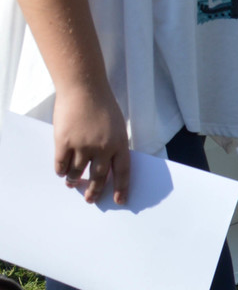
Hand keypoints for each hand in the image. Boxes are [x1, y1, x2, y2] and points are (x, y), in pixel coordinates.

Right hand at [53, 80, 129, 205]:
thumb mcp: (117, 125)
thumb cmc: (102, 104)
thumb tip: (106, 164)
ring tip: (73, 183)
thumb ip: (113, 144)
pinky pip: (61, 164)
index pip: (123, 172)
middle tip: (90, 199)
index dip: (122, 188)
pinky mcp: (64, 142)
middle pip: (99, 177)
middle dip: (95, 191)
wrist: (84, 88)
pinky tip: (62, 173)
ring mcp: (83, 146)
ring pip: (78, 172)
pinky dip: (61, 171)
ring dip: (74, 180)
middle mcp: (103, 148)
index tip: (120, 200)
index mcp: (119, 143)